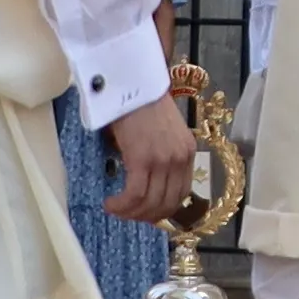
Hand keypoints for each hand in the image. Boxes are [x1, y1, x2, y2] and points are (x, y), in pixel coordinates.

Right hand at [106, 96, 196, 226]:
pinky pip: (135, 195)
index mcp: (188, 151)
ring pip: (150, 203)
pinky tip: (111, 203)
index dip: (163, 209)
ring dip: (130, 213)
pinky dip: (122, 205)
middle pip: (167, 203)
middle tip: (127, 214)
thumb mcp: (161, 132)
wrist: (132, 82)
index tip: (145, 212)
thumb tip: (143, 182)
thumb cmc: (140, 103)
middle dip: (145, 216)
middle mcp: (180, 159)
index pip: (182, 193)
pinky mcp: (143, 160)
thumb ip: (160, 155)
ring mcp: (164, 160)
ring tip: (115, 209)